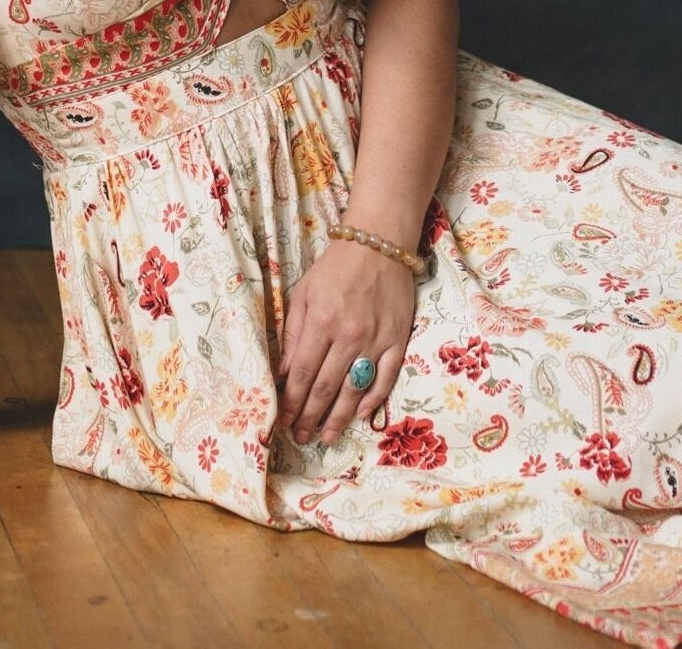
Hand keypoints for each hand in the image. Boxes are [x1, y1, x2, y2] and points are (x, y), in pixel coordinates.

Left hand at [276, 237, 416, 445]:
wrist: (379, 244)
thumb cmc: (335, 267)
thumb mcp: (304, 294)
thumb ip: (294, 334)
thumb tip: (284, 373)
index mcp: (322, 322)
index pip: (303, 374)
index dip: (291, 402)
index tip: (283, 421)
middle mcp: (349, 335)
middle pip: (326, 388)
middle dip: (310, 417)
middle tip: (301, 437)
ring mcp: (376, 340)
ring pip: (354, 390)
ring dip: (339, 418)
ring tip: (326, 436)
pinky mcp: (398, 339)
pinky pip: (386, 377)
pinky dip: (373, 399)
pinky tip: (361, 415)